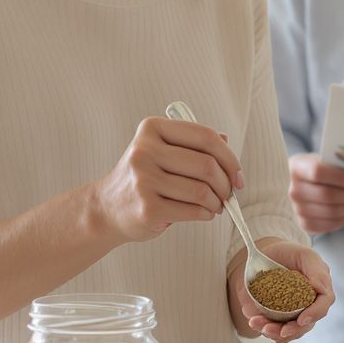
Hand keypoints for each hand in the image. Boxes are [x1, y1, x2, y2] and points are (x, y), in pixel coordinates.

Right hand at [91, 117, 242, 243]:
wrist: (106, 208)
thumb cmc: (143, 178)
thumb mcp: (162, 151)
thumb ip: (192, 144)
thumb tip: (226, 142)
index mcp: (152, 128)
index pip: (205, 137)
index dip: (230, 157)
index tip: (237, 174)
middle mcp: (144, 150)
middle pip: (206, 165)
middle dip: (225, 183)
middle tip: (228, 193)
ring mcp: (144, 180)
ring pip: (202, 190)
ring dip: (217, 202)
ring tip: (215, 205)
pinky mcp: (147, 208)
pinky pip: (193, 210)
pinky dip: (206, 214)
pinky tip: (203, 213)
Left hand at [229, 239, 334, 342]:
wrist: (266, 255)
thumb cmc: (288, 253)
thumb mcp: (304, 254)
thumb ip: (316, 270)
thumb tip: (320, 288)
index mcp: (320, 288)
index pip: (324, 303)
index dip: (314, 313)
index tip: (301, 320)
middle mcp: (309, 304)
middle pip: (306, 324)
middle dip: (291, 330)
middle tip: (276, 330)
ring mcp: (293, 313)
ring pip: (289, 330)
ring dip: (274, 332)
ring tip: (257, 323)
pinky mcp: (278, 317)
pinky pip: (275, 329)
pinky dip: (265, 329)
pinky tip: (257, 324)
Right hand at [288, 153, 343, 233]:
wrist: (303, 184)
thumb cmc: (320, 169)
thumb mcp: (325, 160)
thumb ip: (340, 164)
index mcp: (297, 167)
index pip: (317, 172)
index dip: (339, 177)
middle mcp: (294, 190)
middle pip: (326, 195)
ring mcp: (297, 209)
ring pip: (330, 212)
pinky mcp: (304, 224)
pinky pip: (329, 225)